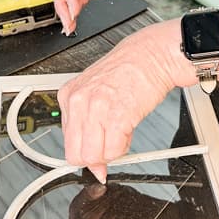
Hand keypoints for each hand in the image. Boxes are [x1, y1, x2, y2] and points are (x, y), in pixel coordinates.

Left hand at [58, 20, 194, 182]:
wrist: (152, 55)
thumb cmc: (129, 72)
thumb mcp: (98, 95)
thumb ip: (89, 127)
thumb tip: (94, 164)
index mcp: (68, 96)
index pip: (67, 143)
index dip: (84, 153)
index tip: (95, 154)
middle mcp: (78, 102)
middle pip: (76, 155)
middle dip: (96, 157)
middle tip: (110, 144)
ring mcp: (96, 109)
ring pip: (93, 156)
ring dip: (111, 153)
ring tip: (121, 133)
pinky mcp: (116, 117)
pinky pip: (114, 151)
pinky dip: (124, 148)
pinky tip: (128, 130)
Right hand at [68, 183, 177, 218]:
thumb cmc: (132, 207)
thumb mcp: (113, 194)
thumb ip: (100, 191)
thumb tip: (97, 187)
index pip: (73, 214)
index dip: (84, 200)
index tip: (100, 188)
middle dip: (95, 209)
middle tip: (111, 197)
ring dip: (109, 216)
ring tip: (122, 206)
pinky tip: (128, 217)